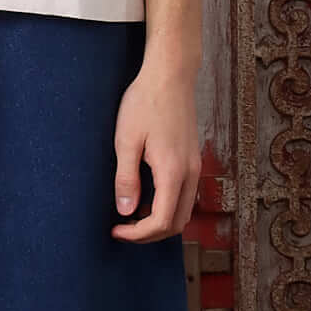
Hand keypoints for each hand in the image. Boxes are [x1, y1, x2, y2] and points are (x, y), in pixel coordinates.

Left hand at [110, 50, 200, 239]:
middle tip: (123, 229)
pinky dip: (166, 205)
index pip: (161, 222)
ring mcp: (195, 166)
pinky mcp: (193, 158)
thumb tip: (126, 211)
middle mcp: (190, 173)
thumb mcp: (126, 141)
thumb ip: (126, 179)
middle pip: (177, 223)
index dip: (138, 234)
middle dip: (149, 234)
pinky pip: (184, 194)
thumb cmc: (145, 102)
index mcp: (173, 172)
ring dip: (159, 220)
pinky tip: (145, 196)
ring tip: (130, 214)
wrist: (170, 75)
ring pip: (182, 210)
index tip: (116, 230)